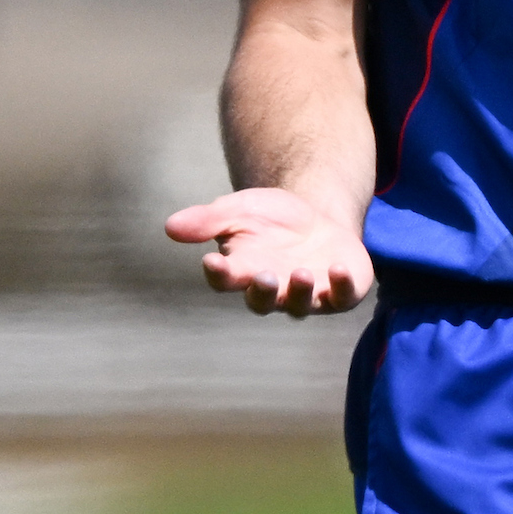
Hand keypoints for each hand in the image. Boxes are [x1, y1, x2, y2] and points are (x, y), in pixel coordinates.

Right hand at [166, 187, 373, 316]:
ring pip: (301, 304)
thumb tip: (170, 226)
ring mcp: (308, 294)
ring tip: (301, 273)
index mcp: (243, 272)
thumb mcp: (239, 209)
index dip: (219, 274)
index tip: (212, 262)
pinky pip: (342, 296)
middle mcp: (274, 290)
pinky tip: (338, 268)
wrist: (318, 216)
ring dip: (300, 291)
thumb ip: (208, 219)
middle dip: (263, 291)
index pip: (225, 280)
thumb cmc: (271, 218)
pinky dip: (342, 286)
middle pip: (263, 301)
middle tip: (263, 276)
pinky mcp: (341, 290)